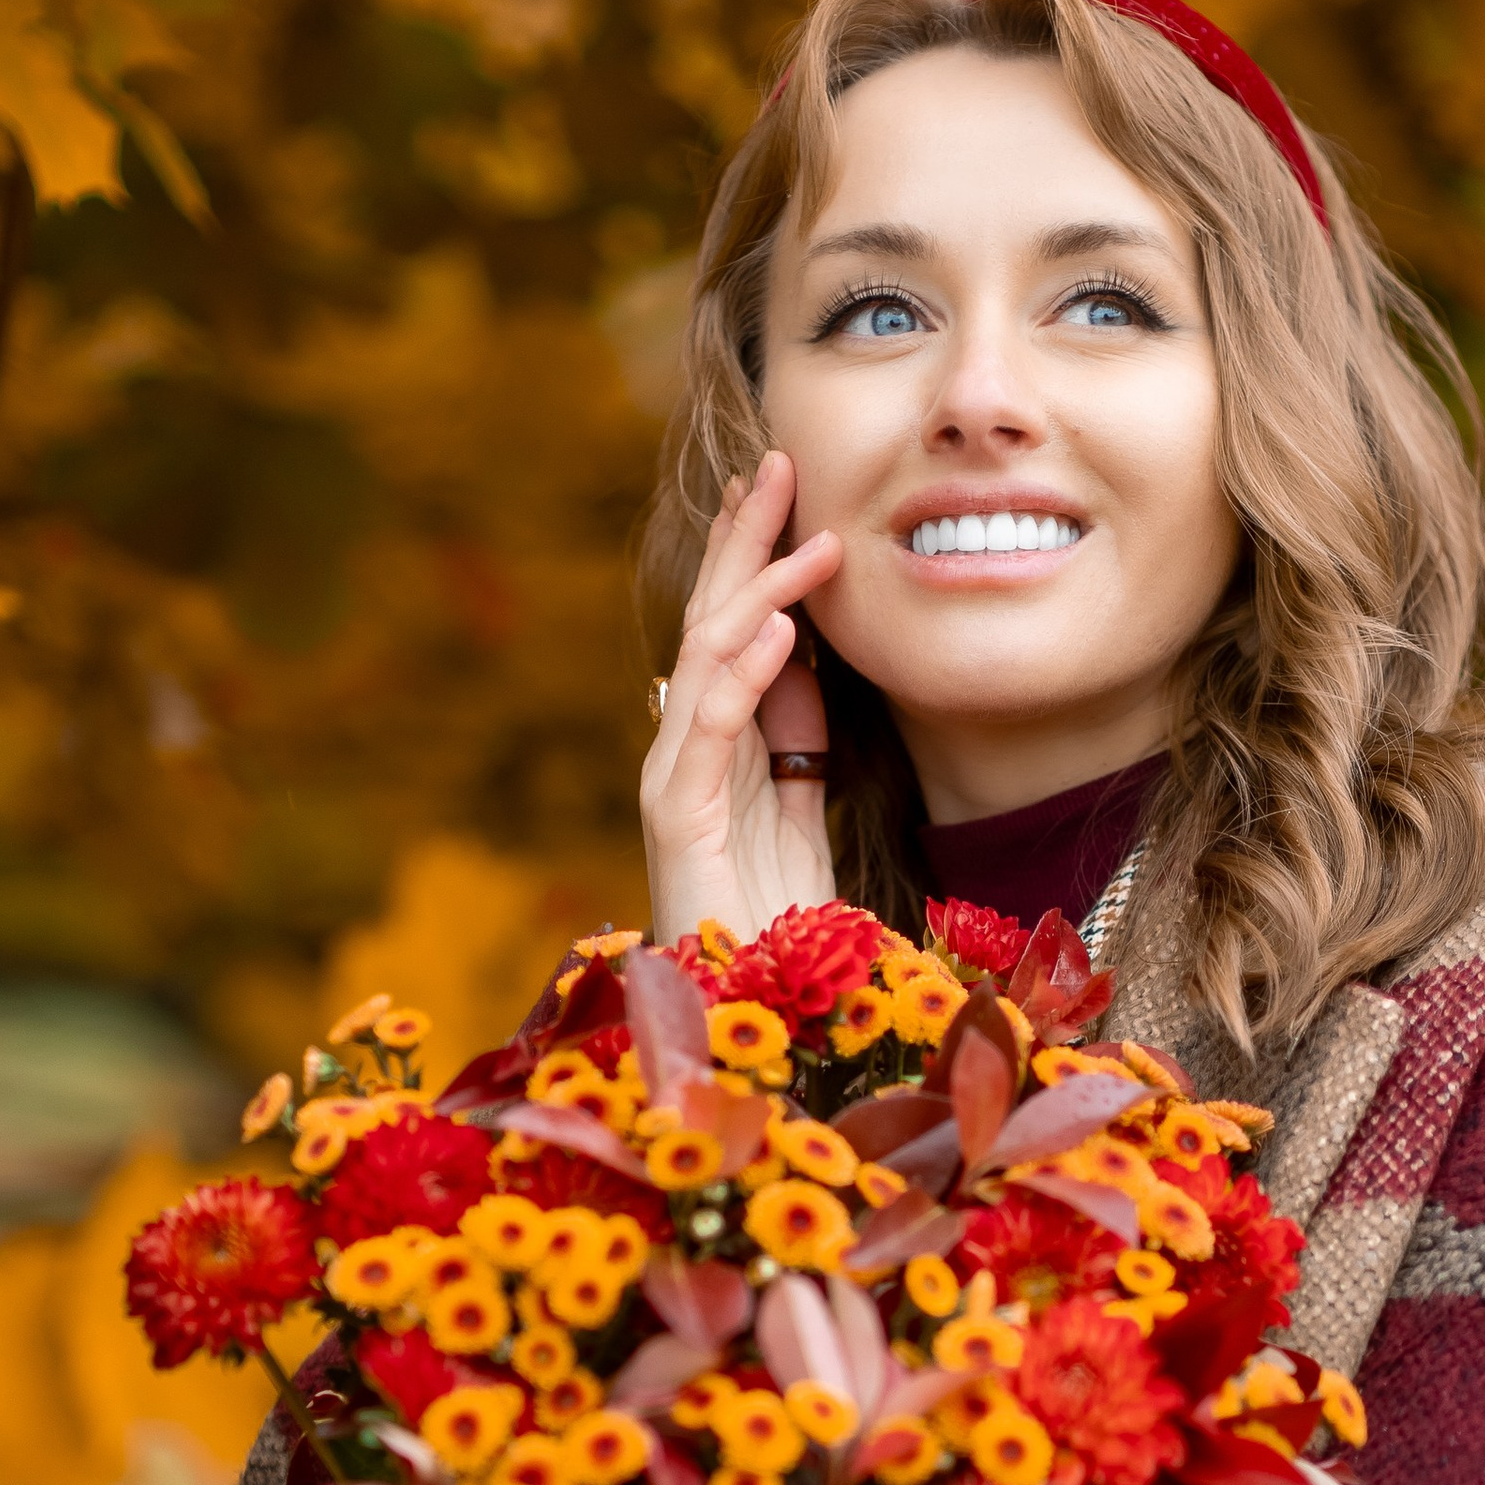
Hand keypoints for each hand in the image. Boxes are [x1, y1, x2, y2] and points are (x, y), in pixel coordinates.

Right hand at [641, 452, 841, 944]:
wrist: (751, 1018)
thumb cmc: (775, 925)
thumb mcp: (804, 808)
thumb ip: (796, 739)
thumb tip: (802, 656)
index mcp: (715, 743)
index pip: (730, 626)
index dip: (753, 554)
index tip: (785, 487)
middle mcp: (684, 750)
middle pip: (710, 623)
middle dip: (743, 543)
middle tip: (778, 466)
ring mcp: (675, 782)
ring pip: (706, 662)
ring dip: (758, 593)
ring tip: (809, 541)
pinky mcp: (678, 821)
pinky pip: (710, 731)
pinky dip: (744, 675)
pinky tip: (780, 629)